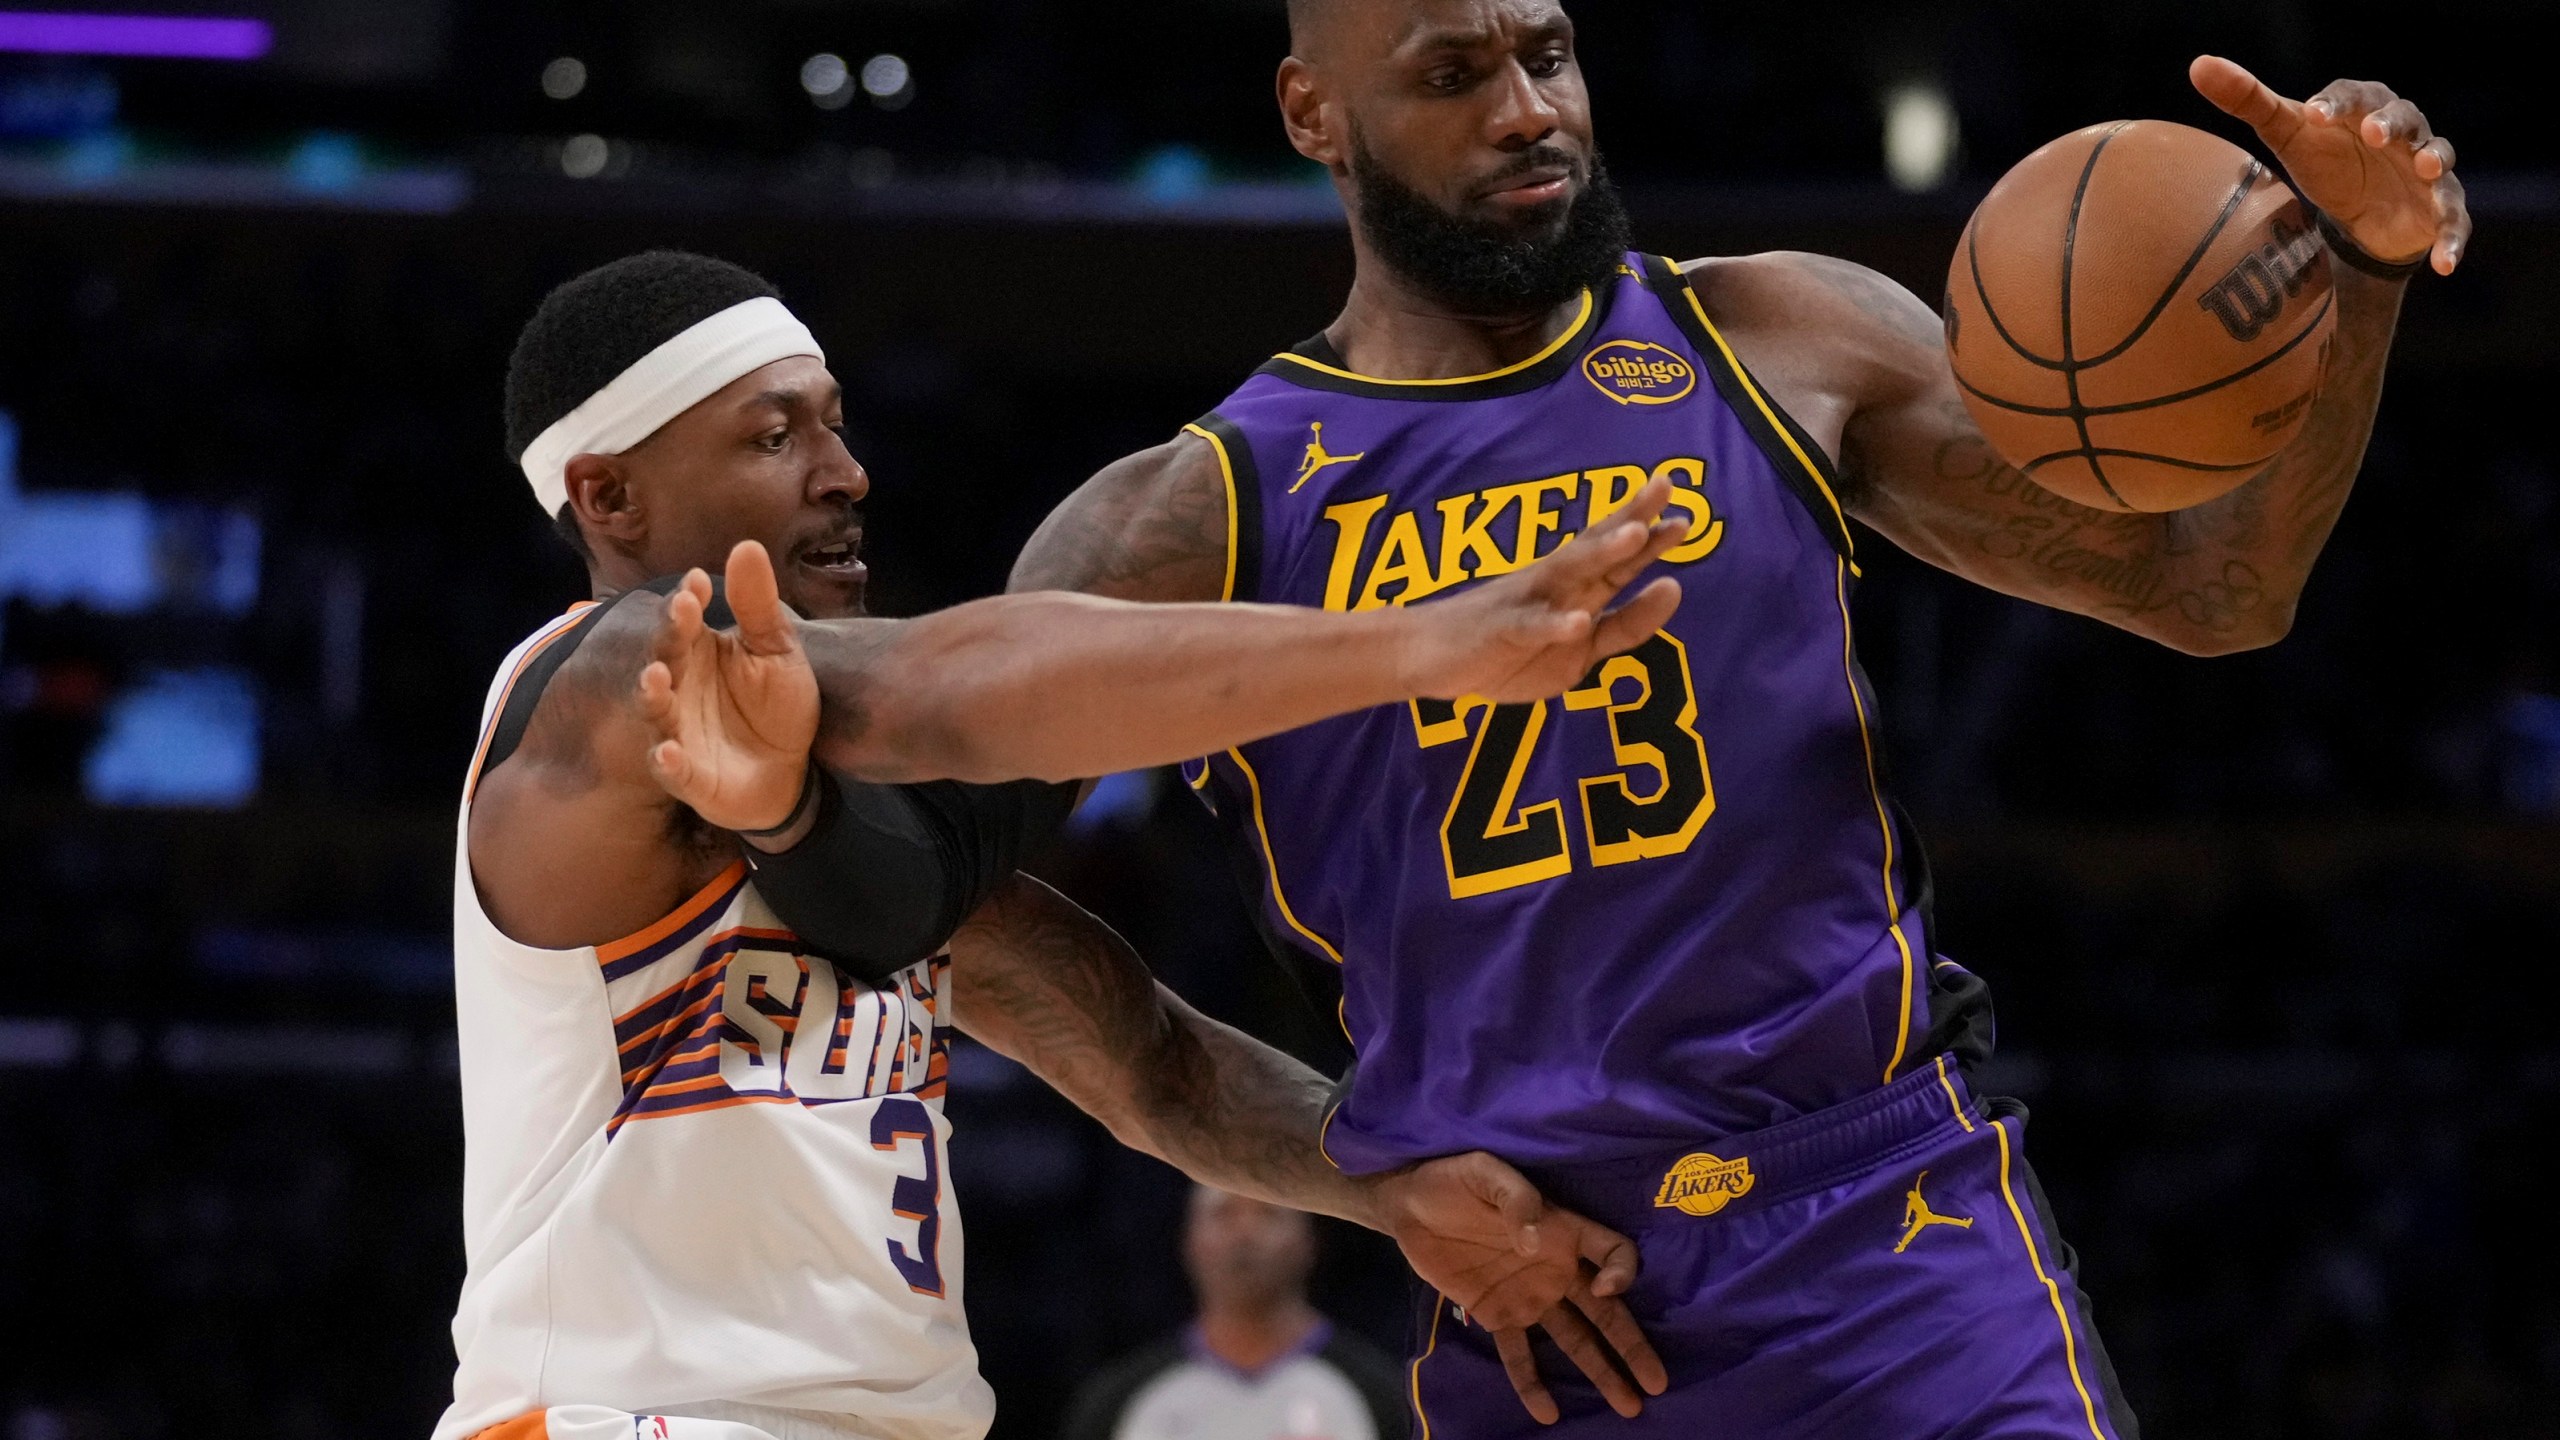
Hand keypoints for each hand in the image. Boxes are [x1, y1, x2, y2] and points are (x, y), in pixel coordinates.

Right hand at [636, 541, 821, 831]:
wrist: (793, 768)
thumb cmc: (777, 703)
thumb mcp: (776, 650)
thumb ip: (758, 605)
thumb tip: (746, 545)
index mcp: (697, 651)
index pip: (684, 620)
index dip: (688, 602)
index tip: (698, 584)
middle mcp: (679, 687)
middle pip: (665, 658)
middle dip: (667, 639)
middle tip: (680, 615)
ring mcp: (679, 731)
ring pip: (657, 711)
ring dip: (653, 695)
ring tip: (655, 676)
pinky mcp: (689, 775)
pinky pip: (673, 769)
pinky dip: (667, 761)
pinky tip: (668, 750)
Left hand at [1370, 1152, 1667, 1420]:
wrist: (1408, 1205)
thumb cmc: (1454, 1179)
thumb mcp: (1485, 1172)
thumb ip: (1516, 1199)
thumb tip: (1533, 1241)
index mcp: (1562, 1230)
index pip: (1614, 1252)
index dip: (1621, 1272)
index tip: (1604, 1289)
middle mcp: (1556, 1268)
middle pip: (1606, 1310)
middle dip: (1631, 1345)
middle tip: (1657, 1382)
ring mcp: (1529, 1295)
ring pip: (1574, 1339)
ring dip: (1600, 1372)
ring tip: (1628, 1406)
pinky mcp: (1497, 1315)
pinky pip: (1518, 1353)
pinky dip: (1531, 1383)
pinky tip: (1546, 1412)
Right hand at [1401, 476, 1687, 702]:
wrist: (1429, 657)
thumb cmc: (1509, 649)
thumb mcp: (1581, 650)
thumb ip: (1626, 625)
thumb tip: (1674, 588)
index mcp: (1575, 587)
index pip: (1617, 555)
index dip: (1649, 530)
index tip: (1684, 508)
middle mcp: (1554, 584)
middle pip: (1598, 545)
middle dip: (1632, 517)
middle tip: (1666, 485)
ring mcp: (1527, 603)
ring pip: (1569, 572)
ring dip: (1602, 553)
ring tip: (1635, 535)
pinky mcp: (1502, 631)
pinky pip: (1531, 628)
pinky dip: (1554, 625)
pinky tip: (1576, 623)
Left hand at [2190, 56, 2469, 274]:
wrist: (2358, 214)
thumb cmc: (2324, 160)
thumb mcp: (2285, 133)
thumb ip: (2247, 99)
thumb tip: (2199, 65)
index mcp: (2363, 109)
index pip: (2353, 95)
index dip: (2335, 103)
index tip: (2312, 113)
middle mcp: (2403, 133)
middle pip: (2405, 117)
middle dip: (2391, 123)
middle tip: (2373, 132)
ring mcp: (2425, 169)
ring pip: (2440, 157)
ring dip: (2436, 160)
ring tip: (2427, 169)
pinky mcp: (2439, 207)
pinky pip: (2453, 220)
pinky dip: (2452, 239)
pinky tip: (2444, 265)